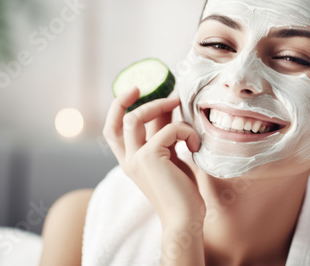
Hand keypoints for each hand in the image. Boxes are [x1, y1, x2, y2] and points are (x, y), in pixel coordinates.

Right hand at [103, 87, 204, 226]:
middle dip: (136, 99)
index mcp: (130, 160)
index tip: (137, 90)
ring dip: (158, 106)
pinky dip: (185, 131)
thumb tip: (170, 106)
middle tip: (160, 90)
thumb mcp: (171, 157)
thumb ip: (165, 135)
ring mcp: (135, 159)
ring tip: (178, 104)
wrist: (185, 219)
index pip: (114, 129)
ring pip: (134, 118)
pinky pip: (168, 130)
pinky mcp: (149, 158)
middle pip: (119, 119)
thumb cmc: (182, 191)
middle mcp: (127, 159)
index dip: (120, 106)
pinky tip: (195, 144)